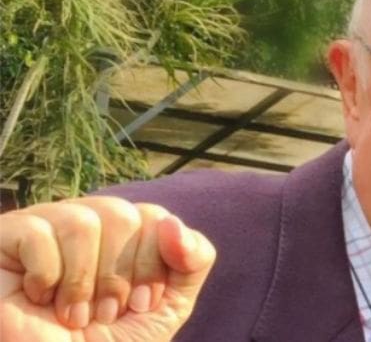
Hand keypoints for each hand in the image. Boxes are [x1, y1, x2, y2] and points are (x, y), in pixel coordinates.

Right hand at [0, 197, 215, 340]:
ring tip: (72, 315)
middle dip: (119, 277)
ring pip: (84, 221)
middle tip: (104, 313)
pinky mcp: (7, 235)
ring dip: (83, 283)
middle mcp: (86, 222)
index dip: (152, 265)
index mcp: (123, 234)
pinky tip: (39, 300)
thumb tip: (174, 223)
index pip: (154, 217)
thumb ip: (193, 261)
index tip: (139, 304)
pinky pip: (38, 233)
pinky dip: (46, 277)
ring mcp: (45, 225)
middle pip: (123, 215)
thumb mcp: (166, 308)